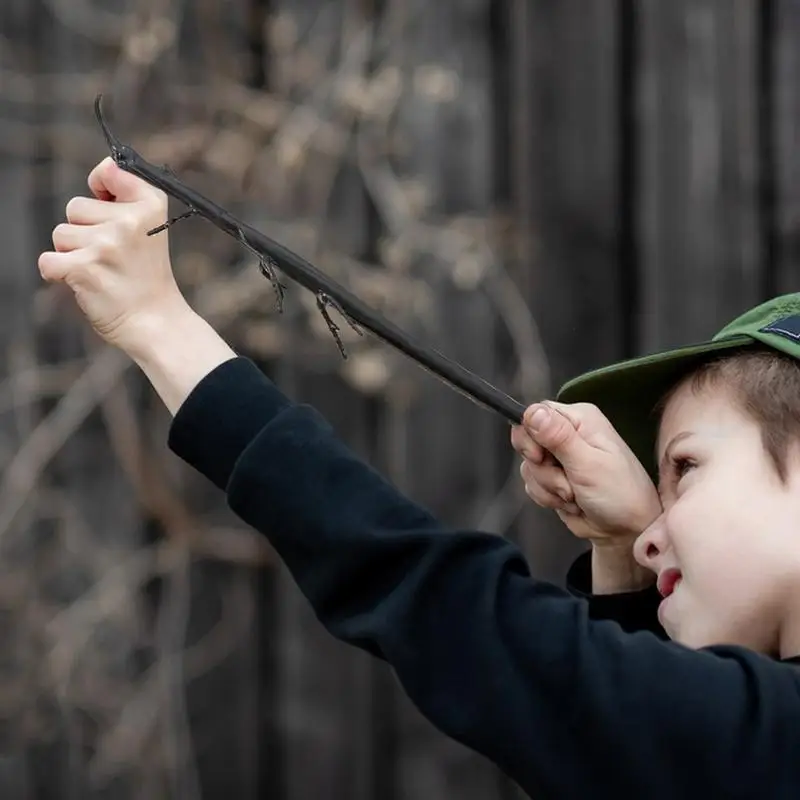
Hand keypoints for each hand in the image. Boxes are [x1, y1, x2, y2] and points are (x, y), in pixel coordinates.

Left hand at [38, 157, 187, 353]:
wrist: (157, 323)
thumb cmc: (148, 278)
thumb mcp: (152, 228)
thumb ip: (127, 197)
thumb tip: (100, 172)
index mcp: (150, 206)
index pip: (110, 170)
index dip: (101, 187)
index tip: (108, 205)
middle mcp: (129, 221)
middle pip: (75, 206)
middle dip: (84, 230)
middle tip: (112, 256)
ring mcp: (106, 245)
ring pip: (61, 234)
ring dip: (73, 253)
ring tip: (102, 271)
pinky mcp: (84, 268)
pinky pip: (48, 260)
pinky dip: (58, 274)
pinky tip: (84, 282)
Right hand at [511, 401, 660, 590]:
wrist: (626, 532)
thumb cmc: (620, 495)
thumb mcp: (588, 464)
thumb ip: (558, 437)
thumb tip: (532, 412)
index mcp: (580, 419)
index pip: (535, 413)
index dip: (530, 436)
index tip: (539, 457)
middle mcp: (568, 434)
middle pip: (527, 441)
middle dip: (541, 468)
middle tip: (564, 480)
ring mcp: (560, 457)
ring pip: (529, 466)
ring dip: (548, 486)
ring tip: (574, 495)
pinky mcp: (554, 478)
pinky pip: (532, 484)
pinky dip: (547, 497)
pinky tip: (570, 502)